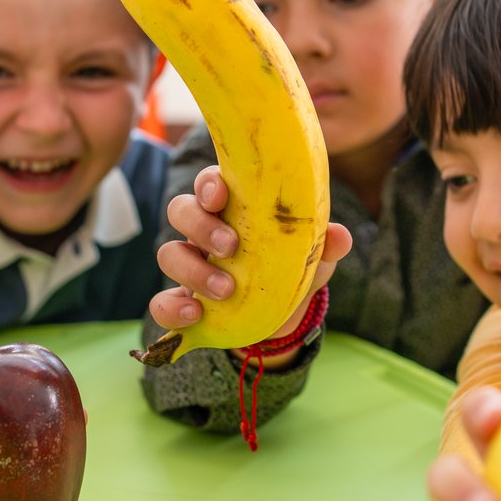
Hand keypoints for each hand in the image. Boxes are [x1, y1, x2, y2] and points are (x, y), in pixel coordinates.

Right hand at [149, 165, 352, 338]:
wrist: (283, 318)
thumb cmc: (292, 269)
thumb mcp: (313, 257)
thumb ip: (325, 244)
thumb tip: (340, 237)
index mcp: (232, 207)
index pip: (209, 182)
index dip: (208, 184)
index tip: (220, 195)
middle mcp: (204, 231)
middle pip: (180, 210)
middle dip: (200, 225)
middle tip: (230, 247)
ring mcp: (190, 266)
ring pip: (168, 253)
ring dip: (193, 270)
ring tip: (225, 290)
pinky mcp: (184, 301)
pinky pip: (161, 302)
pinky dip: (171, 309)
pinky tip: (193, 315)